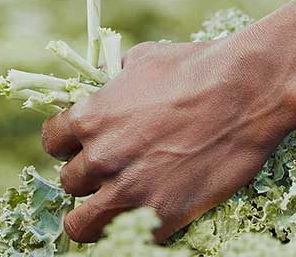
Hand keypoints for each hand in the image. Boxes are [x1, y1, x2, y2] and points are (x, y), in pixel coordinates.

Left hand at [41, 36, 295, 242]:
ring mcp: (129, 191)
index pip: (52, 142)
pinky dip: (134, 228)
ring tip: (114, 204)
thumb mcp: (142, 59)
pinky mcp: (161, 216)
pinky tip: (150, 212)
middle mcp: (101, 158)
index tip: (83, 145)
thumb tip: (108, 77)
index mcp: (91, 117)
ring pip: (82, 224)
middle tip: (111, 170)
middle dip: (87, 175)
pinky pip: (126, 236)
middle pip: (69, 182)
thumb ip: (115, 75)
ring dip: (95, 213)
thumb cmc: (193, 67)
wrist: (242, 94)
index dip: (67, 143)